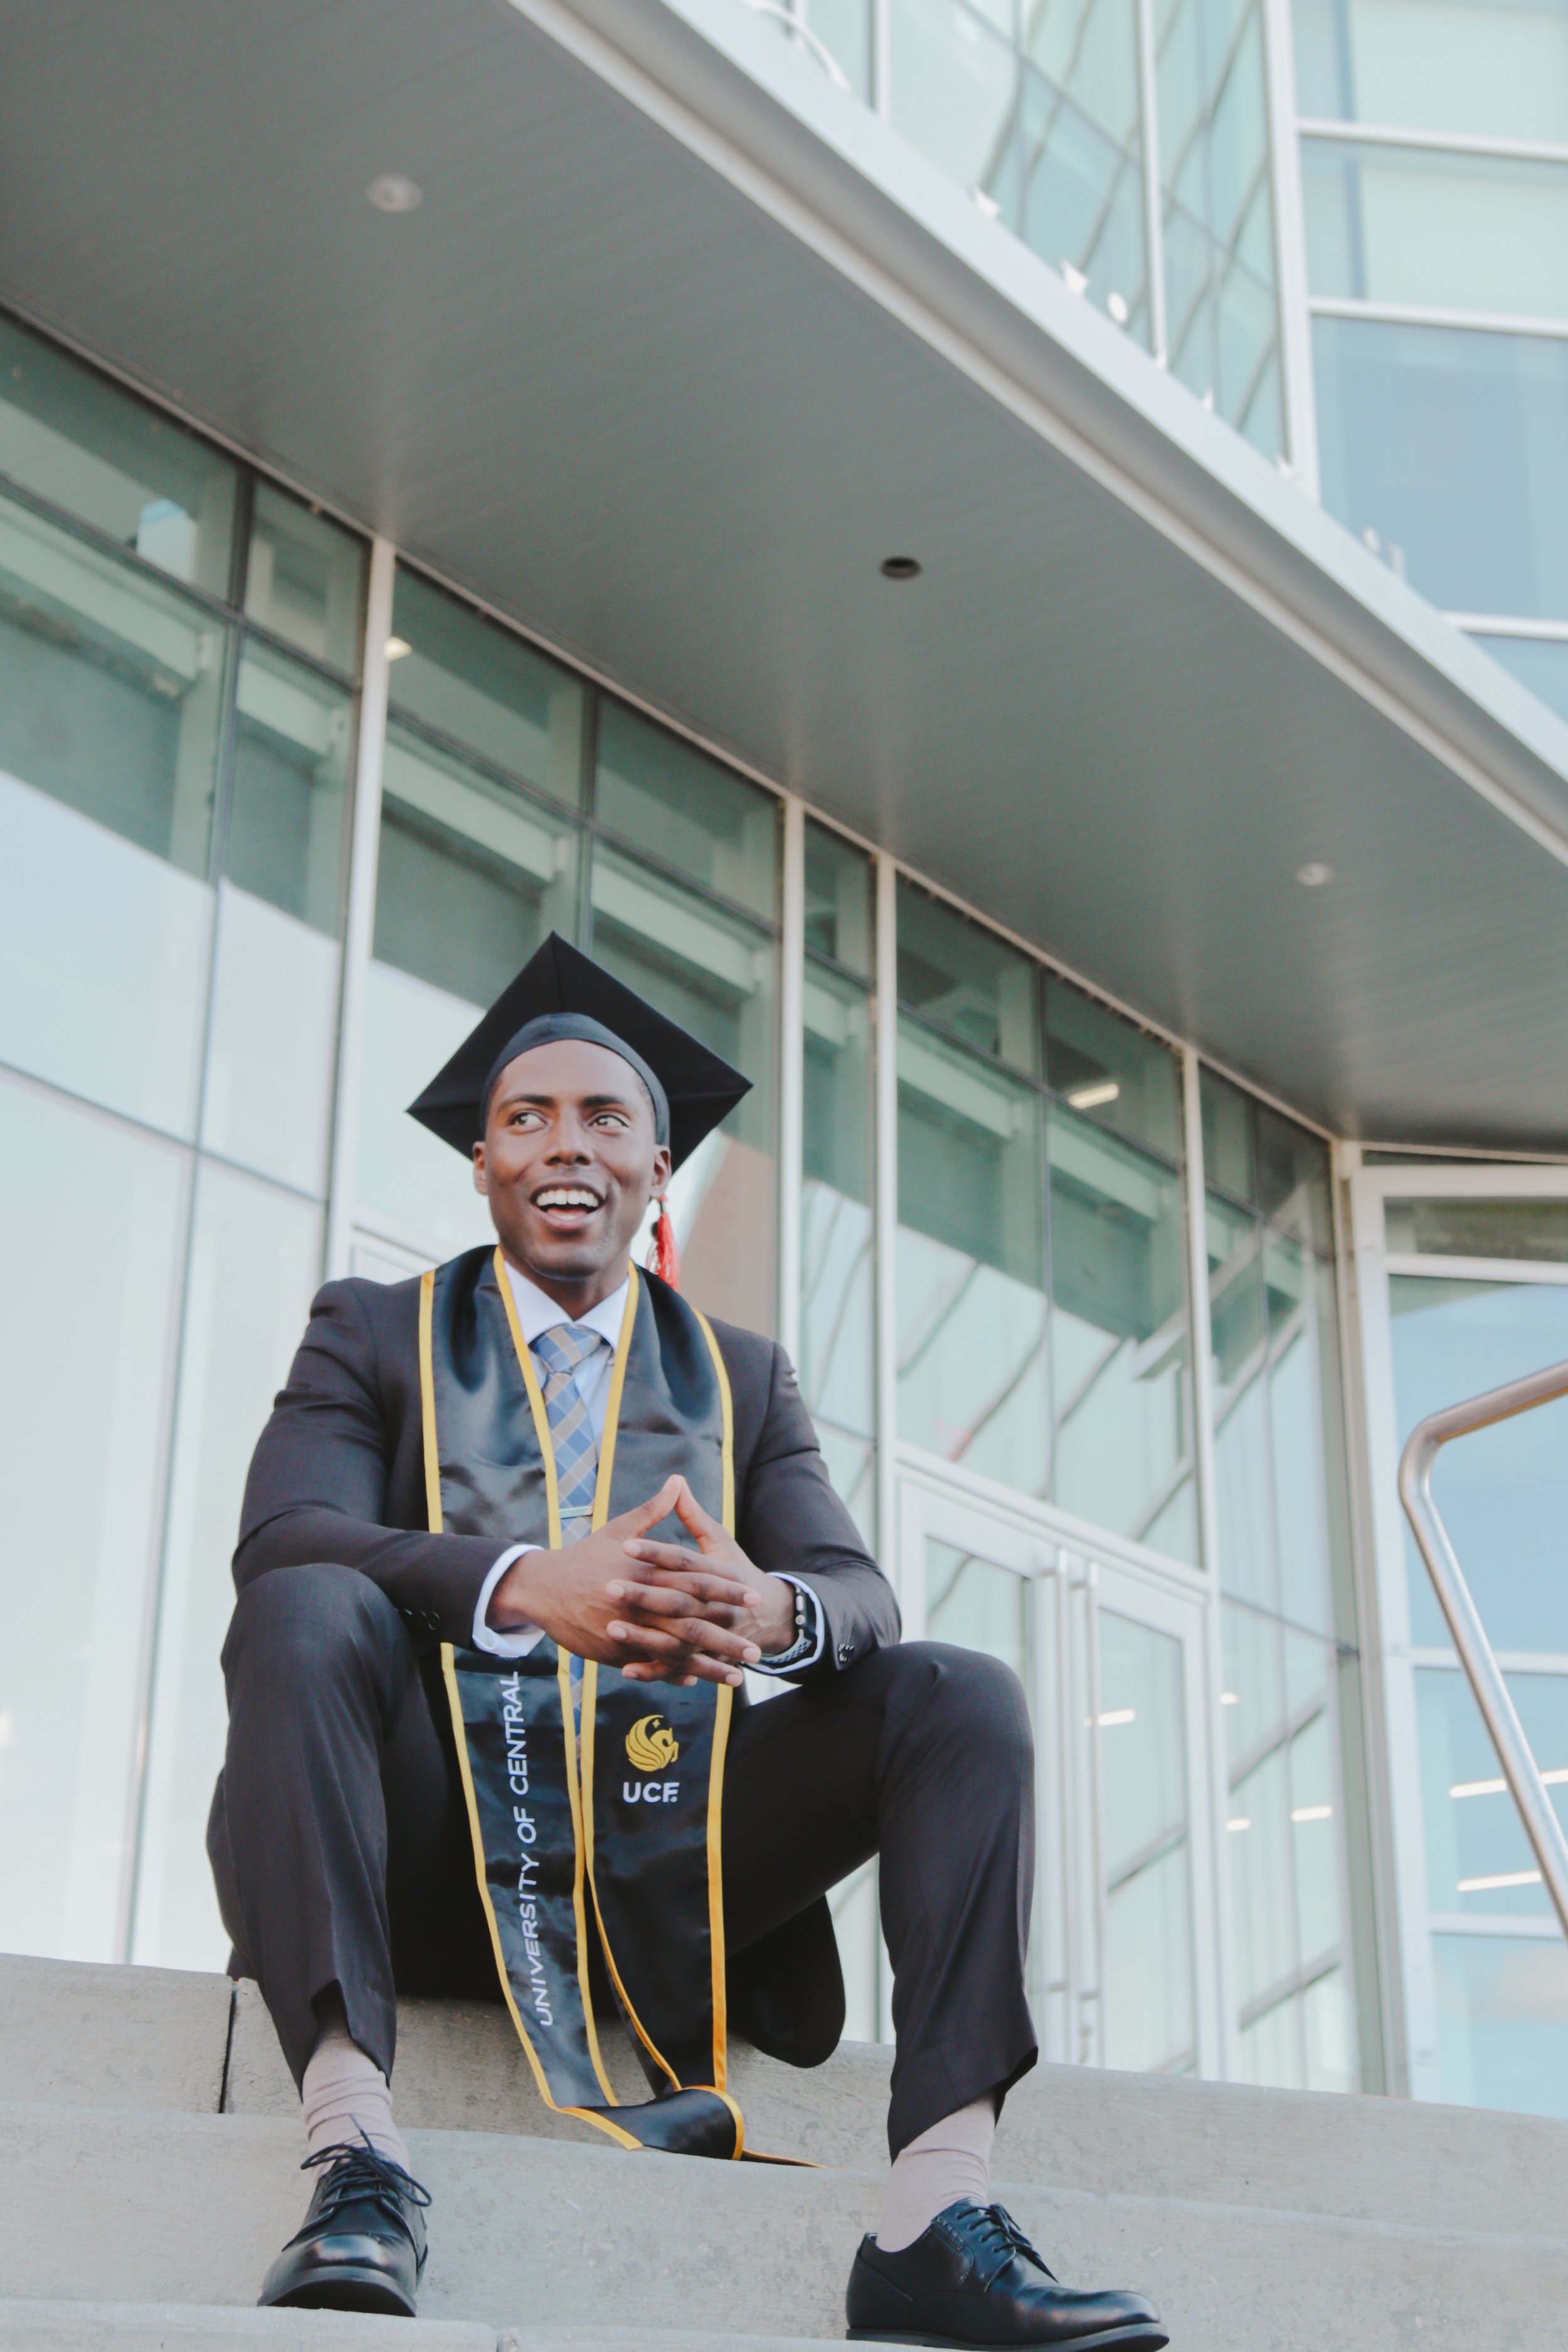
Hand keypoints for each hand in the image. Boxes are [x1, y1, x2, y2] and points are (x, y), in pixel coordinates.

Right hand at [487, 1477, 763, 1687]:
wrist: (542, 1587)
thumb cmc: (584, 1556)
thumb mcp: (619, 1530)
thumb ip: (653, 1511)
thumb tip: (677, 1481)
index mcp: (648, 1571)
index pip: (696, 1581)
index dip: (725, 1590)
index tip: (753, 1597)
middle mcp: (642, 1603)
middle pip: (692, 1623)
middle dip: (726, 1638)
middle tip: (757, 1650)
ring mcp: (629, 1630)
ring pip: (676, 1652)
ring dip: (707, 1666)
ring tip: (737, 1677)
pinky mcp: (614, 1651)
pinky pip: (650, 1665)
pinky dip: (671, 1674)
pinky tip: (694, 1681)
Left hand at [607, 1475, 796, 1680]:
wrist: (768, 1617)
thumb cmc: (735, 1570)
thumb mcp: (720, 1541)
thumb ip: (694, 1516)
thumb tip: (676, 1481)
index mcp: (721, 1572)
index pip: (684, 1560)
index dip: (656, 1552)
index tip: (626, 1545)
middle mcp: (719, 1605)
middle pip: (678, 1599)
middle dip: (643, 1594)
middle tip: (609, 1586)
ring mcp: (713, 1635)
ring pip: (676, 1637)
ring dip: (644, 1635)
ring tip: (611, 1627)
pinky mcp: (705, 1658)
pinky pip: (677, 1667)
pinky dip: (653, 1669)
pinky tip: (625, 1667)